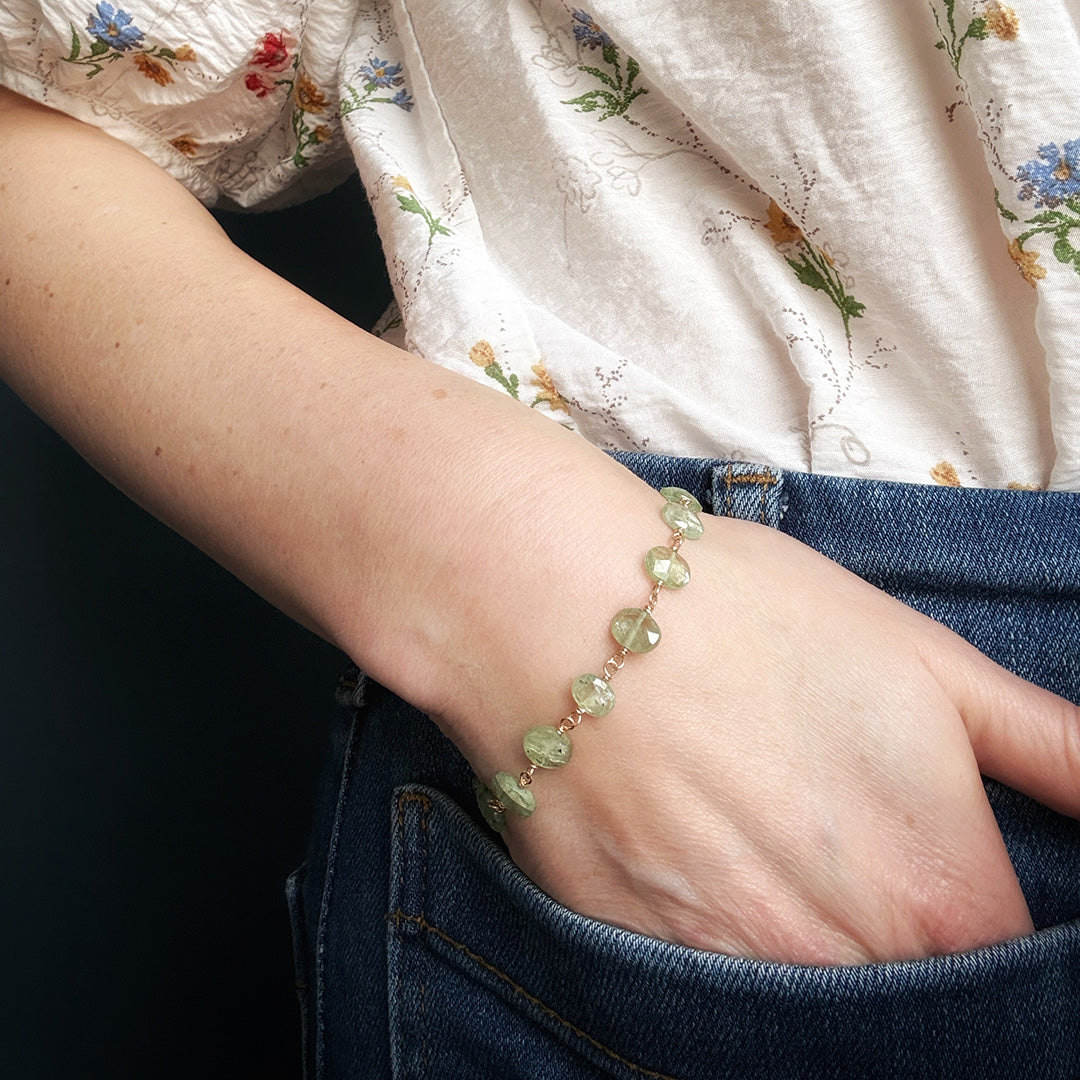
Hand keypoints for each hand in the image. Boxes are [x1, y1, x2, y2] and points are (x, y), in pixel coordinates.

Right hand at [490, 514, 1079, 963]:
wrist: (568, 605)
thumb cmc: (749, 615)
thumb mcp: (927, 662)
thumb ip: (1057, 751)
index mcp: (938, 895)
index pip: (1008, 980)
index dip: (980, 930)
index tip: (938, 879)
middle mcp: (842, 959)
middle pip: (905, 1001)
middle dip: (894, 940)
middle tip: (837, 843)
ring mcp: (730, 968)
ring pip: (805, 999)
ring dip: (806, 944)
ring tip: (765, 842)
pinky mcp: (634, 956)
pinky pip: (705, 992)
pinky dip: (719, 941)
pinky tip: (697, 857)